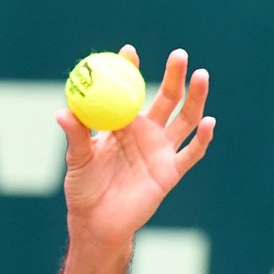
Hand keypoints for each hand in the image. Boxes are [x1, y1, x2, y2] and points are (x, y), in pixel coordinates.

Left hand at [57, 45, 214, 249]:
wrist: (97, 222)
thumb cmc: (83, 189)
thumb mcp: (77, 160)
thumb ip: (76, 136)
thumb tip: (63, 111)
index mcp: (122, 124)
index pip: (130, 90)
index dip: (131, 71)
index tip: (129, 52)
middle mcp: (146, 132)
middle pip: (167, 98)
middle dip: (174, 75)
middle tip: (179, 54)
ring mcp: (161, 150)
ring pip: (186, 118)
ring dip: (196, 97)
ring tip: (201, 75)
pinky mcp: (171, 171)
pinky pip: (192, 153)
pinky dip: (203, 138)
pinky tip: (209, 122)